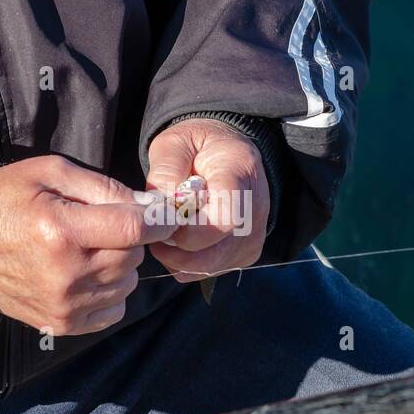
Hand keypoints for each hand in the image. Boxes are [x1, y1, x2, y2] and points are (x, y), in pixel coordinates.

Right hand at [0, 156, 174, 334]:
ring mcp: (64, 304)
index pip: (134, 228)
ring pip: (127, 284)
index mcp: (61, 230)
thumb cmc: (8, 200)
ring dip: (120, 266)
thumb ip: (103, 187)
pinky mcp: (62, 324)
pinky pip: (114, 311)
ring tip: (90, 250)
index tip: (167, 215)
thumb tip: (150, 207)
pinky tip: (87, 275)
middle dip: (130, 238)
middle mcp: (66, 273)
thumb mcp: (50, 173)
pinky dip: (110, 292)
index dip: (159, 219)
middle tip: (105, 226)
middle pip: (133, 256)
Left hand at [145, 118, 269, 283]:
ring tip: (166, 231)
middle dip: (175, 244)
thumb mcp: (175, 142)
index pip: (224, 218)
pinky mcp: (246, 254)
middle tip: (157, 224)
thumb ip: (166, 169)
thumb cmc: (199, 147)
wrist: (228, 156)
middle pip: (212, 250)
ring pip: (207, 267)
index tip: (166, 213)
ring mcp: (253, 236)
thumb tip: (161, 206)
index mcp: (241, 172)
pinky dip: (186, 262)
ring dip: (176, 257)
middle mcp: (256, 209)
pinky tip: (180, 239)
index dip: (187, 226)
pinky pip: (208, 271)